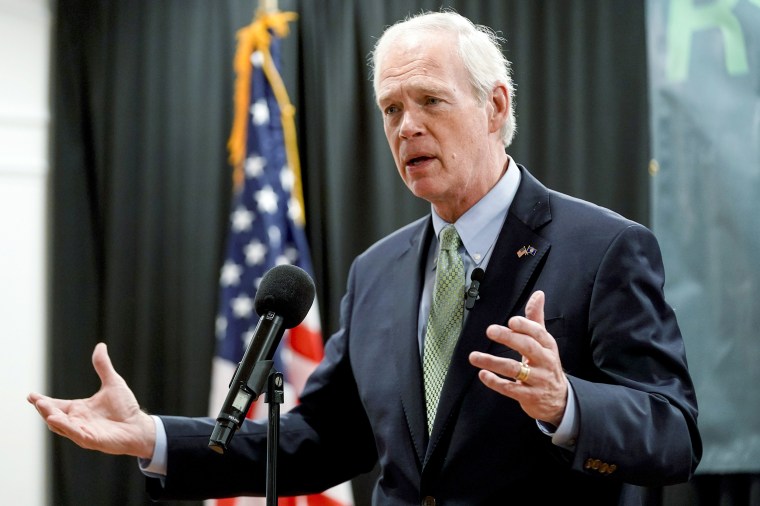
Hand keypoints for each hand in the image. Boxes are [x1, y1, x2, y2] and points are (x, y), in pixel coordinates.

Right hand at [27, 342, 155, 458]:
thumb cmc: (126, 408)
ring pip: (61, 426)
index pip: (56, 405)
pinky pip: (75, 434)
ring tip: (42, 406)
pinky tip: (56, 419)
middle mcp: (78, 421)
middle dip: (44, 408)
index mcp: (79, 409)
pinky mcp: (91, 439)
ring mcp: (83, 431)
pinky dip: (65, 427)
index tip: (30, 395)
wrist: (139, 426)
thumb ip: (103, 366)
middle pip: (54, 415)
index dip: (43, 401)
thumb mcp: (113, 383)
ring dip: (51, 416)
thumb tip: (100, 345)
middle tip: (36, 400)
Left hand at [469, 290, 567, 425]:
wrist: (559, 399)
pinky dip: (495, 382)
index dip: (525, 326)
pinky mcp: (529, 396)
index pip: (538, 333)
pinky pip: (510, 389)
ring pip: (514, 369)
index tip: (511, 321)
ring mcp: (538, 380)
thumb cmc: (546, 364)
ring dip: (492, 362)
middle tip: (490, 331)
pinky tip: (483, 374)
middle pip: (527, 347)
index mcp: (547, 346)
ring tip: (474, 356)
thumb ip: (536, 319)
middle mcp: (545, 362)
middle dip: (509, 338)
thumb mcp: (544, 342)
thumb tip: (538, 294)